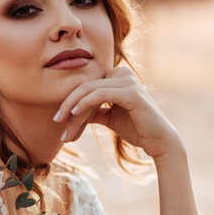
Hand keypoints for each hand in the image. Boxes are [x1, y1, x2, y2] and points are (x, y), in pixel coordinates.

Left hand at [53, 67, 183, 161]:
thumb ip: (92, 111)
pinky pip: (100, 94)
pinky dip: (84, 104)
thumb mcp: (108, 117)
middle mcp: (122, 73)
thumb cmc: (135, 128)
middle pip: (85, 87)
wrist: (157, 140)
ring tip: (63, 128)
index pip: (86, 86)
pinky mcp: (131, 92)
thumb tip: (70, 112)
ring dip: (73, 111)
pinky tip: (74, 115)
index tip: (59, 122)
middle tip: (56, 122)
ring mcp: (127, 81)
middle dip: (67, 106)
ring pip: (89, 92)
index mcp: (117, 76)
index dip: (70, 103)